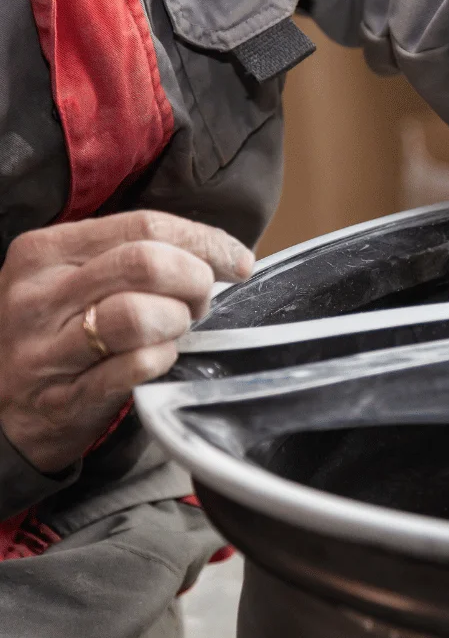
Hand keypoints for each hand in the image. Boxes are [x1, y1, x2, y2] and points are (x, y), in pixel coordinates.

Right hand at [0, 211, 253, 472]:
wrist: (0, 413)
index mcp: (46, 252)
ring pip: (139, 314)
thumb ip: (131, 256)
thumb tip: (217, 252)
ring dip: (177, 322)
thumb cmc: (55, 335)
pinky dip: (162, 360)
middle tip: (200, 302)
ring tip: (173, 331)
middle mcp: (40, 295)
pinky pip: (135, 367)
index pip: (144, 224)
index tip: (237, 260)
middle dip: (195, 281)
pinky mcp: (65, 397)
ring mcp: (47, 349)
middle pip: (147, 263)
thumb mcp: (73, 280)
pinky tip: (156, 360)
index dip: (205, 241)